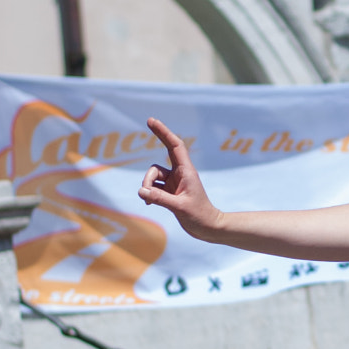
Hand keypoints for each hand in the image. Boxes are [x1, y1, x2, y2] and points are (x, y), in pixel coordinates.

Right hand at [137, 119, 223, 238]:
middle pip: (159, 162)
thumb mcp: (179, 207)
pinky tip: (149, 203)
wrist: (208, 228)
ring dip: (148, 187)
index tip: (151, 121)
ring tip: (151, 202)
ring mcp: (174, 183)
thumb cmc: (199, 216)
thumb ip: (159, 198)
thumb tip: (141, 191)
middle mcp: (180, 174)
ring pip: (153, 178)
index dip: (163, 132)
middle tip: (148, 144)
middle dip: (151, 164)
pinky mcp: (170, 192)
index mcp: (186, 171)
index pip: (174, 146)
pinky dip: (149, 193)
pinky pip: (153, 188)